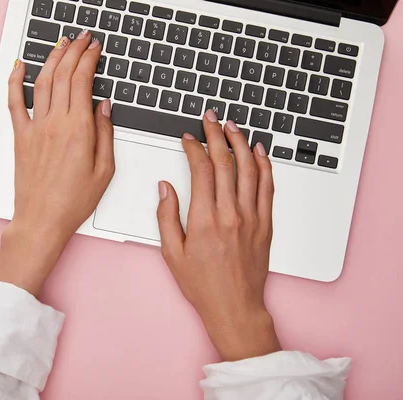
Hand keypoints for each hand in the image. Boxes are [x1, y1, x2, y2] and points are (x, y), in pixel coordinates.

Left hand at [0, 31, 114, 295]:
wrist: (42, 220)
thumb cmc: (73, 201)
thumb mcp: (104, 170)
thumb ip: (106, 133)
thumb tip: (105, 106)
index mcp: (79, 130)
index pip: (83, 81)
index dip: (89, 59)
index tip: (95, 48)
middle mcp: (55, 123)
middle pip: (63, 75)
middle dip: (73, 51)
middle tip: (82, 38)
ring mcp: (35, 127)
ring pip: (42, 82)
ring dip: (51, 59)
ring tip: (60, 44)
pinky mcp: (21, 137)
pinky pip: (14, 102)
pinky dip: (15, 81)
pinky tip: (19, 66)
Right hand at [157, 110, 280, 360]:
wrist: (235, 307)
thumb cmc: (203, 285)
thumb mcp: (172, 254)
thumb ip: (167, 217)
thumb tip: (165, 188)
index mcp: (205, 220)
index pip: (201, 170)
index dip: (193, 147)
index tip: (188, 138)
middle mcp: (231, 214)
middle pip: (226, 162)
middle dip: (216, 135)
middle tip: (210, 118)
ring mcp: (252, 217)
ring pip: (249, 168)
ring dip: (240, 143)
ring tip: (232, 126)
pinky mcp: (266, 223)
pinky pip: (268, 186)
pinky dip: (264, 165)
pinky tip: (259, 151)